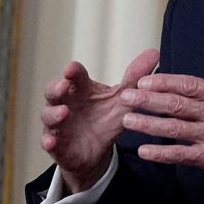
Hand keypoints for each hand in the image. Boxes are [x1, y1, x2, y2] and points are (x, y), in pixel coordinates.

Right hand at [41, 49, 160, 193]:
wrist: (97, 151)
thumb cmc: (106, 118)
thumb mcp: (123, 99)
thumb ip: (135, 78)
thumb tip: (154, 53)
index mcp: (81, 90)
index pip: (74, 76)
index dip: (72, 72)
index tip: (72, 68)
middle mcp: (65, 103)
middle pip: (54, 92)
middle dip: (56, 88)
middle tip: (64, 85)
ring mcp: (58, 124)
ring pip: (49, 116)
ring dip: (54, 113)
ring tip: (64, 113)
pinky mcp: (56, 145)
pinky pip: (49, 143)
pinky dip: (48, 142)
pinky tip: (50, 142)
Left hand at [118, 46, 203, 198]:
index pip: (189, 85)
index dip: (164, 82)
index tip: (144, 81)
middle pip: (176, 104)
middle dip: (148, 100)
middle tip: (126, 97)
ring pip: (174, 128)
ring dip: (148, 124)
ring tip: (128, 120)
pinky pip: (182, 154)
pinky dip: (162, 153)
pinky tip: (145, 150)